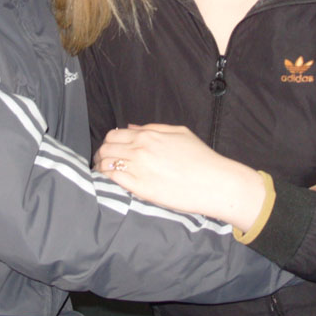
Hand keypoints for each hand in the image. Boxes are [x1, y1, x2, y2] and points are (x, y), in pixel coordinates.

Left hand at [94, 124, 265, 230]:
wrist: (214, 182)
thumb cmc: (201, 158)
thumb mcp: (180, 132)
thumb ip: (153, 128)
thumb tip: (131, 127)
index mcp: (148, 135)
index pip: (114, 135)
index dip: (108, 143)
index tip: (110, 150)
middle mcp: (140, 149)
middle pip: (106, 148)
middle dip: (101, 154)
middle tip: (103, 162)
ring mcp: (138, 168)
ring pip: (106, 163)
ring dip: (101, 167)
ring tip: (104, 173)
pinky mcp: (140, 187)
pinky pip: (113, 179)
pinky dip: (106, 179)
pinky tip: (109, 183)